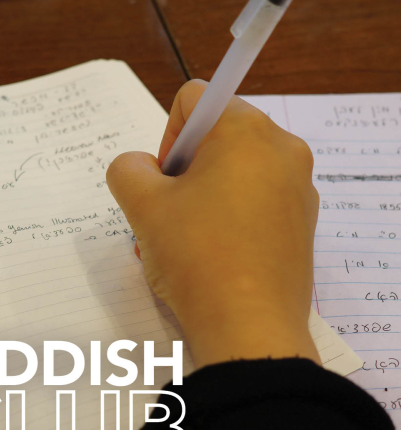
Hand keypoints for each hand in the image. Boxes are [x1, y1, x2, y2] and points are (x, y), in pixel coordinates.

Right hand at [106, 80, 320, 367]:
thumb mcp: (143, 206)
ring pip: (236, 172)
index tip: (166, 182)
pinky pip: (258, 200)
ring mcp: (299, 188)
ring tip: (186, 239)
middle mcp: (283, 149)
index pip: (194, 100)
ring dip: (203, 196)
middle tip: (171, 214)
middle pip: (218, 137)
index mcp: (247, 130)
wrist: (249, 329)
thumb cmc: (196, 257)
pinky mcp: (303, 223)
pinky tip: (214, 252)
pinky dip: (230, 214)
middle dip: (185, 170)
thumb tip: (141, 168)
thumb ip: (127, 169)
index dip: (167, 136)